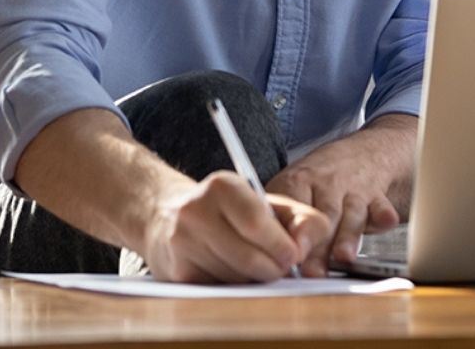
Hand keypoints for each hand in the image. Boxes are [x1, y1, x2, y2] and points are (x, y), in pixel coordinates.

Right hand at [142, 171, 330, 282]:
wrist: (168, 216)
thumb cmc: (228, 209)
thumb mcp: (264, 201)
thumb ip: (298, 217)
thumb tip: (306, 247)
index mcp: (222, 186)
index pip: (256, 222)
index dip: (280, 244)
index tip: (295, 255)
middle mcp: (196, 211)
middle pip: (247, 255)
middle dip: (272, 267)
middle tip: (283, 269)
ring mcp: (182, 243)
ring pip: (234, 276)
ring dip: (255, 279)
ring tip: (260, 267)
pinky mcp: (176, 273)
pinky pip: (218, 288)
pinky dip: (235, 286)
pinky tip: (236, 272)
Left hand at [266, 113, 416, 274]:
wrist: (366, 152)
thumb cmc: (321, 180)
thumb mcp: (294, 188)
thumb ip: (280, 222)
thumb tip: (261, 260)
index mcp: (298, 181)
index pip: (290, 205)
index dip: (288, 231)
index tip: (286, 253)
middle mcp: (327, 184)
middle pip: (321, 216)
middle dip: (317, 244)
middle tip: (310, 271)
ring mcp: (354, 189)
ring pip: (350, 214)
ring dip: (347, 235)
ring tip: (343, 257)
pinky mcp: (377, 196)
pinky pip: (382, 205)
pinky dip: (384, 214)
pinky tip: (385, 221)